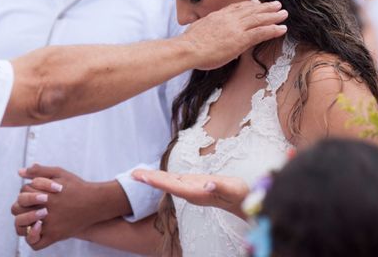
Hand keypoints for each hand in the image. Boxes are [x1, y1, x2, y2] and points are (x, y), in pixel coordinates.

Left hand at [11, 164, 130, 249]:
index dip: (27, 191)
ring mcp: (49, 225)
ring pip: (23, 228)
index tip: (36, 192)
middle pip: (18, 209)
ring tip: (31, 217)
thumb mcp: (58, 173)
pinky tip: (37, 229)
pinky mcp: (55, 236)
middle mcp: (45, 211)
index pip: (23, 193)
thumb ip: (39, 172)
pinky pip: (36, 244)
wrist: (95, 202)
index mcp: (43, 194)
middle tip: (31, 205)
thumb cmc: (76, 186)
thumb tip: (19, 172)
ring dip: (23, 222)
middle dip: (21, 206)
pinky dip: (32, 238)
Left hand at [132, 169, 248, 219]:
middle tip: (132, 174)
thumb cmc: (240, 195)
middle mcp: (191, 193)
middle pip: (167, 185)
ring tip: (137, 174)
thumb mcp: (233, 189)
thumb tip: (207, 183)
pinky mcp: (194, 186)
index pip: (173, 186)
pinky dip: (162, 177)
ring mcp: (191, 190)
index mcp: (197, 193)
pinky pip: (174, 181)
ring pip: (169, 183)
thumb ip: (220, 186)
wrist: (244, 202)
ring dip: (153, 178)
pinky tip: (153, 176)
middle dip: (149, 180)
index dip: (157, 181)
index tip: (142, 177)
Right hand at [183, 0, 287, 69]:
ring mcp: (236, 28)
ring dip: (273, 16)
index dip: (249, 5)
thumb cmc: (189, 44)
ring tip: (284, 14)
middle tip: (276, 4)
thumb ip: (207, 29)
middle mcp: (229, 19)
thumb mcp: (197, 30)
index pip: (236, 7)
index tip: (257, 3)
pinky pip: (261, 32)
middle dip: (265, 7)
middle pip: (251, 10)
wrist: (188, 49)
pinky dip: (273, 29)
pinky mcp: (241, 39)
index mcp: (218, 16)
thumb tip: (209, 34)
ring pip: (259, 19)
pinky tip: (282, 29)